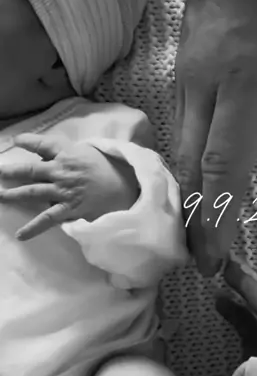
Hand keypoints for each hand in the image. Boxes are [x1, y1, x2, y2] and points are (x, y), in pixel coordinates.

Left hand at [0, 133, 138, 239]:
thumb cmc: (109, 168)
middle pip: (30, 170)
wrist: (127, 187)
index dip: (28, 141)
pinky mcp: (68, 209)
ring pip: (33, 191)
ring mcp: (63, 191)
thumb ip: (66, 151)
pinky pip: (47, 219)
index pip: (43, 144)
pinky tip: (20, 235)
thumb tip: (48, 155)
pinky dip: (33, 228)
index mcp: (67, 154)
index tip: (16, 140)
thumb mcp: (88, 151)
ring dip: (13, 194)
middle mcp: (61, 171)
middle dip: (10, 171)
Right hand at [174, 0, 256, 274]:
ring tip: (199, 233)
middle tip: (203, 261)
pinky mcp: (182, 68)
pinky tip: (195, 185)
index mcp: (251, 79)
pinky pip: (179, 126)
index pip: (225, 162)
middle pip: (191, 166)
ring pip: (179, 148)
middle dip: (195, 219)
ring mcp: (187, 75)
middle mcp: (208, 83)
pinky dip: (186, 164)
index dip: (219, 215)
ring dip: (188, 195)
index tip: (215, 257)